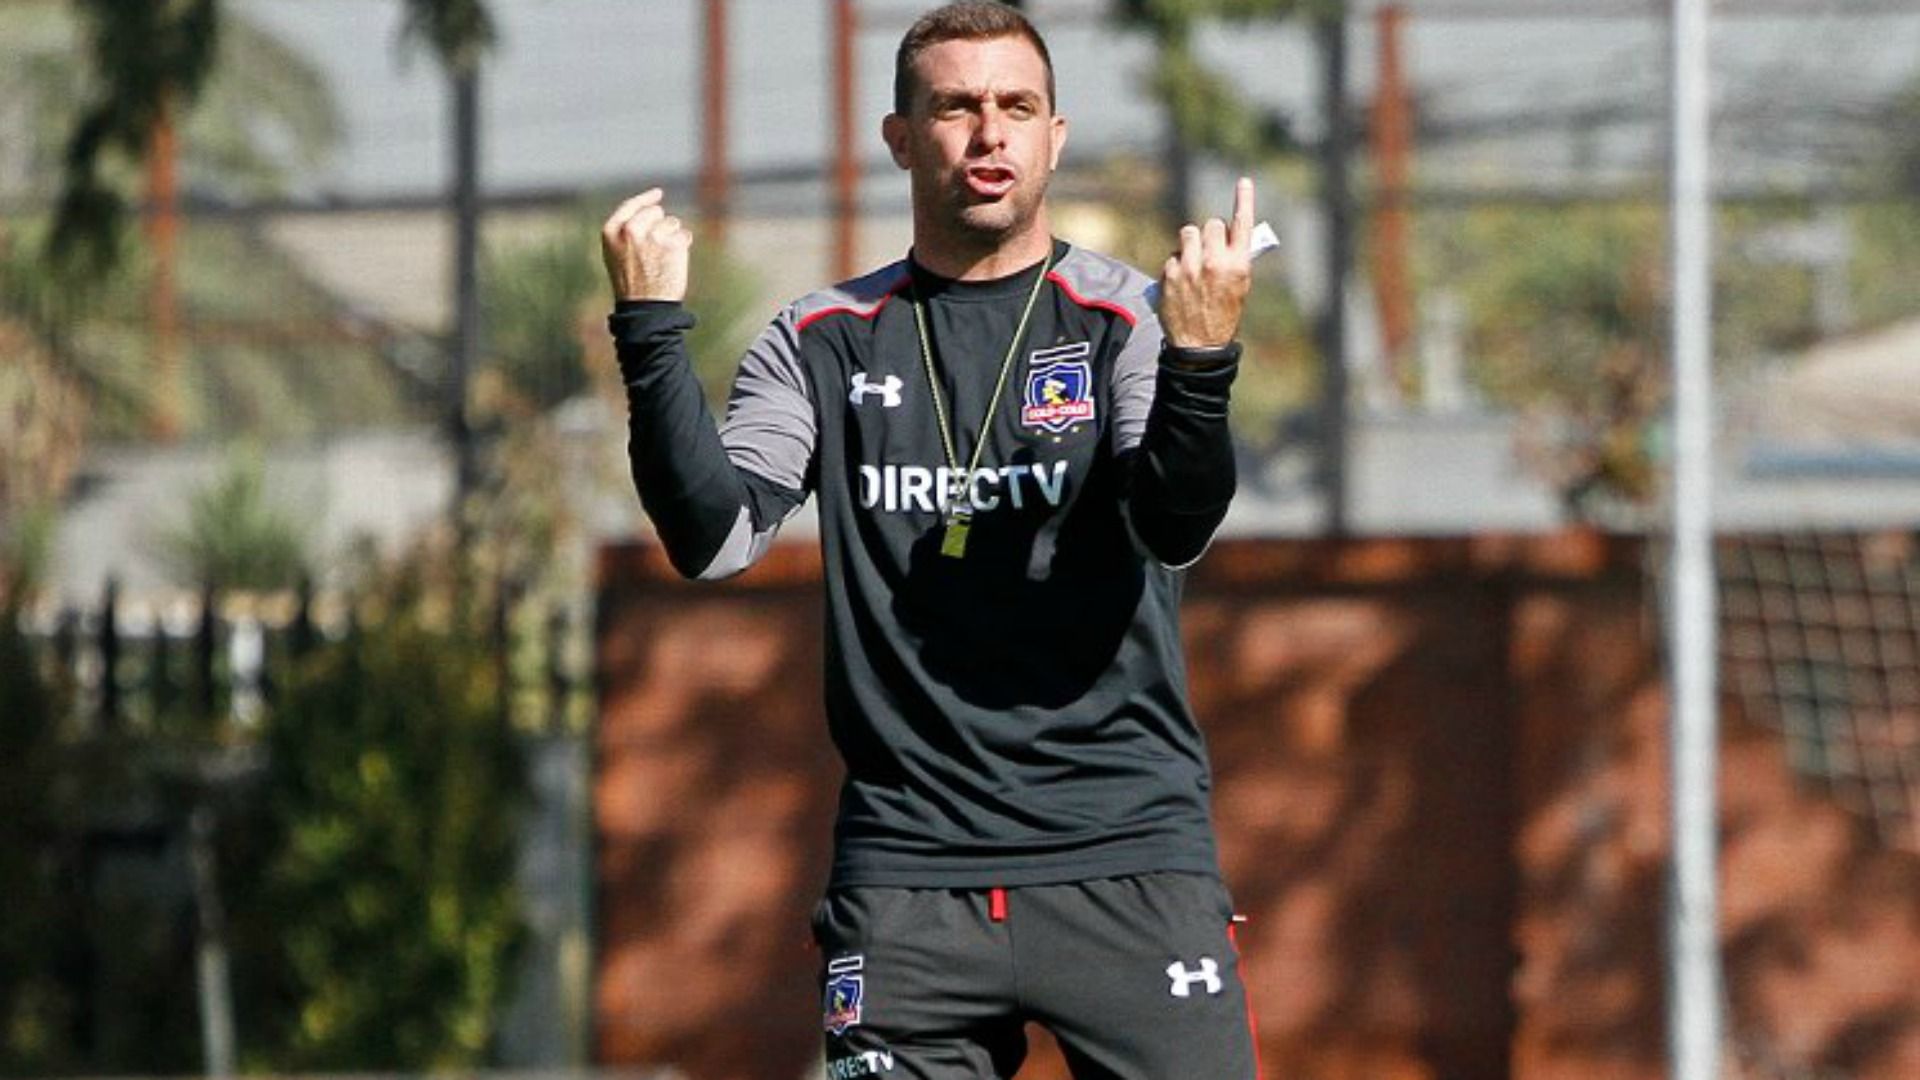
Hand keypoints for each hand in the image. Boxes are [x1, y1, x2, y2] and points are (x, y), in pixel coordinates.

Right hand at [601, 188, 691, 301]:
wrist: (645, 308)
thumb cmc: (631, 283)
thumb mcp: (616, 254)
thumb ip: (626, 231)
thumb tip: (651, 208)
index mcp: (612, 231)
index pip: (631, 205)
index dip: (646, 199)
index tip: (658, 193)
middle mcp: (631, 229)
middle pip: (656, 212)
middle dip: (660, 225)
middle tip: (654, 250)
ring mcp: (653, 236)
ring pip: (672, 223)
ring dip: (672, 237)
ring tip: (662, 260)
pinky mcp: (673, 244)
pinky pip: (685, 235)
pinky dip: (683, 246)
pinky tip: (674, 262)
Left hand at [1156, 177, 1255, 348]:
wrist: (1198, 347)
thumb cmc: (1223, 316)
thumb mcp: (1240, 288)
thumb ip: (1235, 260)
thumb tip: (1228, 237)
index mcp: (1238, 265)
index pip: (1242, 224)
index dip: (1244, 200)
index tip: (1243, 181)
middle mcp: (1215, 262)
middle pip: (1211, 224)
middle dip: (1211, 233)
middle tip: (1210, 250)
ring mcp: (1190, 266)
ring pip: (1189, 232)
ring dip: (1192, 242)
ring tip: (1194, 262)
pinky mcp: (1170, 273)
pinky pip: (1173, 254)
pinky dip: (1177, 263)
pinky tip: (1181, 281)